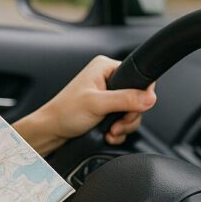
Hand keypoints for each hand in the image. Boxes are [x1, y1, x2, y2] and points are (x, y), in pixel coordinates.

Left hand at [16, 55, 155, 154]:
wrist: (51, 131)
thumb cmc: (64, 113)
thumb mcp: (97, 104)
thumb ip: (125, 99)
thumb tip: (149, 97)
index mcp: (105, 67)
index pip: (139, 76)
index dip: (141, 95)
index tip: (132, 109)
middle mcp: (108, 79)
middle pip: (138, 98)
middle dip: (129, 116)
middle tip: (116, 125)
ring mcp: (108, 96)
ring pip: (133, 112)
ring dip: (124, 126)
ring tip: (110, 131)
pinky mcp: (107, 110)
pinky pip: (124, 121)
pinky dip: (119, 131)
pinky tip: (108, 134)